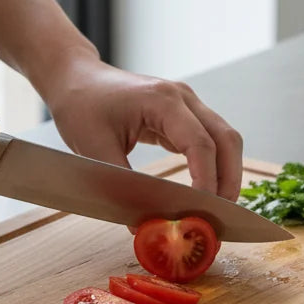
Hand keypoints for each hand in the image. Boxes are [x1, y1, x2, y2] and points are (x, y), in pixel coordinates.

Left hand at [42, 56, 243, 200]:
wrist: (75, 78)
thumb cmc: (81, 105)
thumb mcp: (94, 148)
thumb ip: (121, 186)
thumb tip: (142, 225)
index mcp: (162, 100)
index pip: (200, 144)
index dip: (206, 182)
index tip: (202, 213)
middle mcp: (183, 98)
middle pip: (226, 140)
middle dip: (228, 180)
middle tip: (219, 217)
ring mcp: (186, 104)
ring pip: (224, 140)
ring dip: (225, 174)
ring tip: (214, 209)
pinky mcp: (183, 114)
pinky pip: (209, 140)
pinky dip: (212, 166)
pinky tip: (203, 191)